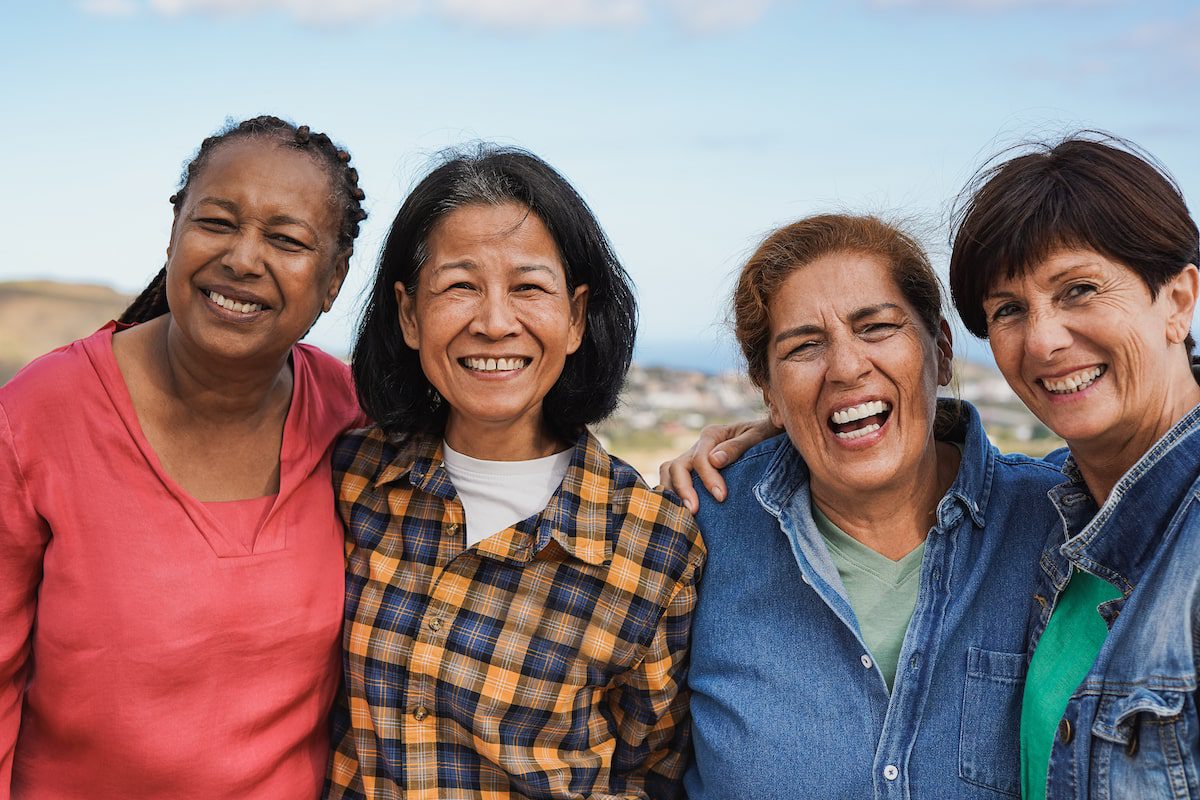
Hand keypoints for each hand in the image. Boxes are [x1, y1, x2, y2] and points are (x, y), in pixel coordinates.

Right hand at [657, 418, 778, 512]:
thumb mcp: (757, 436)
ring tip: (683, 514)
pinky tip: (681, 514)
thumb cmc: (765, 435)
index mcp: (712, 435)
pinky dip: (672, 495)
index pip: (700, 458)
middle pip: (676, 466)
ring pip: (668, 472)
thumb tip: (715, 460)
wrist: (767, 436)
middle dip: (684, 489)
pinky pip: (673, 481)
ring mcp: (692, 459)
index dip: (707, 478)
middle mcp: (698, 447)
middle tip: (694, 511)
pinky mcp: (692, 473)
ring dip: (671, 492)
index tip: (721, 497)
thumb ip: (737, 446)